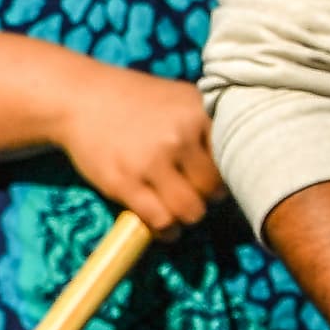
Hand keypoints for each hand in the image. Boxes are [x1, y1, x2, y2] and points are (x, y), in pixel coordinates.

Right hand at [54, 67, 220, 234]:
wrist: (84, 99)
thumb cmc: (141, 102)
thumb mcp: (184, 100)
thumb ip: (212, 127)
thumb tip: (245, 164)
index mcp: (201, 114)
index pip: (234, 160)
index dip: (231, 174)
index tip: (222, 179)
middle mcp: (180, 137)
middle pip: (214, 189)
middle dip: (209, 198)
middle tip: (200, 197)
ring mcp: (150, 161)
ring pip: (190, 210)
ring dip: (189, 217)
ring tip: (183, 212)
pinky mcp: (124, 182)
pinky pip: (159, 219)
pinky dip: (167, 231)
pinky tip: (166, 228)